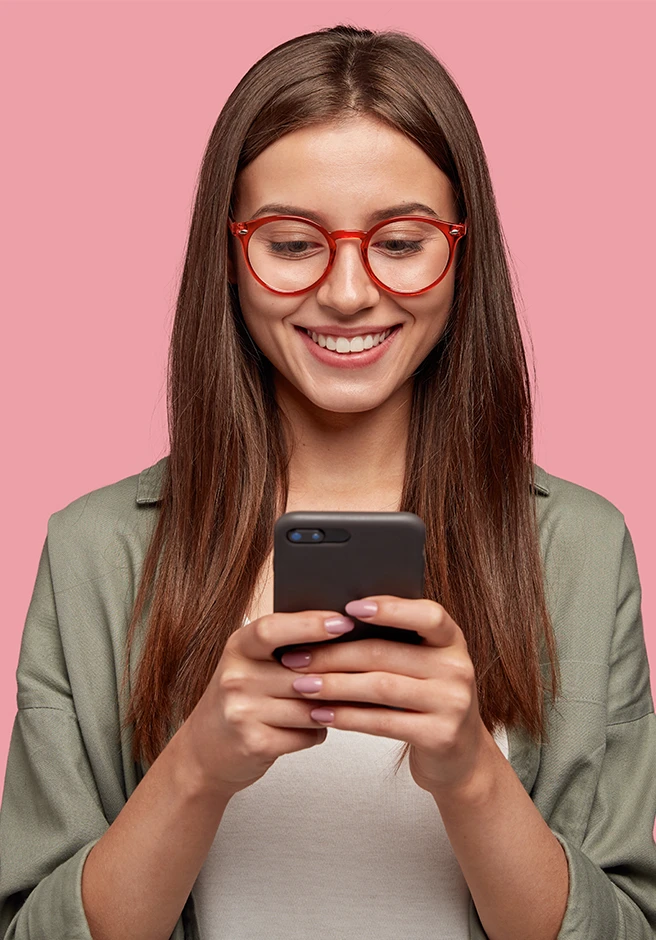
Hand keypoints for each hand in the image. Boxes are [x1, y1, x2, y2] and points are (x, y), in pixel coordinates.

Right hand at [179, 608, 357, 799]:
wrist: (203, 752)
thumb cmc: (238, 701)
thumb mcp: (251, 664)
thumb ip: (286, 647)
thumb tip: (341, 632)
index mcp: (237, 648)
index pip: (272, 629)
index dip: (310, 624)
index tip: (343, 621)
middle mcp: (235, 677)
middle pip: (302, 673)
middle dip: (336, 675)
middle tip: (362, 670)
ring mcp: (242, 712)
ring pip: (310, 706)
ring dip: (329, 707)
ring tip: (331, 702)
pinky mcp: (255, 743)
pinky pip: (307, 734)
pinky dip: (316, 731)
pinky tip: (309, 726)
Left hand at [280, 595, 491, 796]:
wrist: (461, 756)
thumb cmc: (427, 699)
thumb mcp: (423, 664)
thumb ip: (394, 642)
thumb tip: (331, 623)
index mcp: (451, 640)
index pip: (427, 615)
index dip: (390, 608)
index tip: (348, 607)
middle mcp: (458, 668)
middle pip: (386, 653)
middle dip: (334, 654)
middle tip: (296, 657)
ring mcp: (452, 704)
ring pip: (380, 687)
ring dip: (334, 685)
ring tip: (301, 685)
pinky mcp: (440, 736)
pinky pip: (383, 722)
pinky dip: (347, 717)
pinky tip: (321, 714)